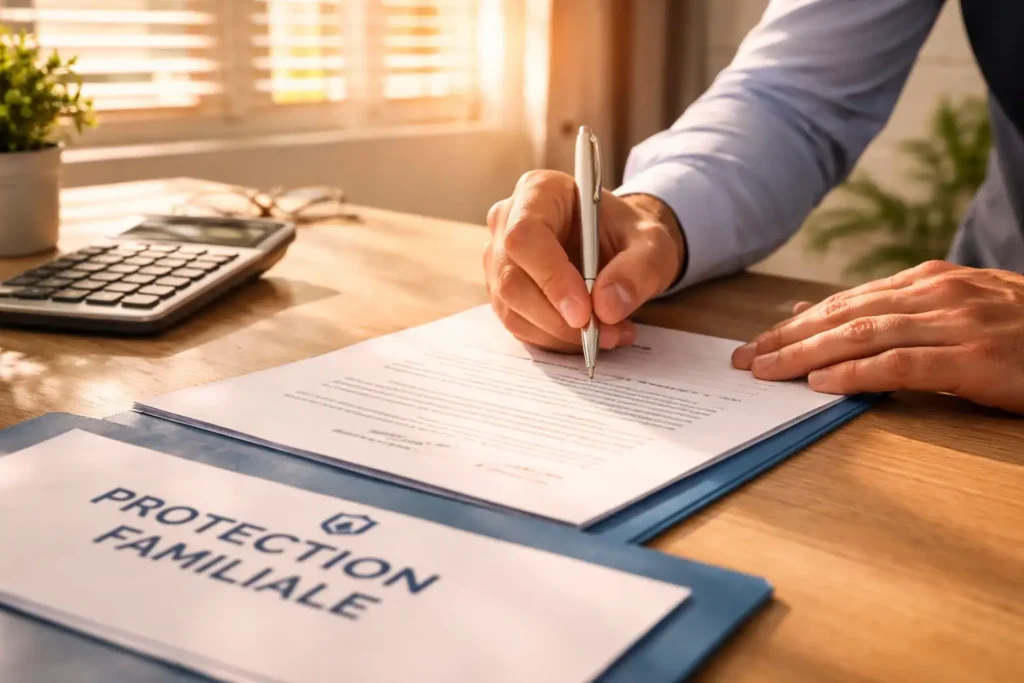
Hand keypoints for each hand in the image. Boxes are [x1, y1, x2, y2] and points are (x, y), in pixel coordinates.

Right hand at [483, 170, 684, 351]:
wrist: (620, 249)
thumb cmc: (630, 237)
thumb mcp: (653, 246)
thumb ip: (638, 271)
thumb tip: (607, 307)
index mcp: (539, 191)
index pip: (526, 235)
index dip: (550, 277)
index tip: (584, 313)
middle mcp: (508, 221)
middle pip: (511, 279)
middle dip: (557, 317)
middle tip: (603, 332)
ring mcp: (499, 259)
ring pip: (512, 309)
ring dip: (560, 334)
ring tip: (609, 334)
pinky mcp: (503, 292)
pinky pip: (519, 325)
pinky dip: (555, 340)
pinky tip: (591, 335)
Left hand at [731, 260, 1023, 413]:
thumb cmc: (1022, 331)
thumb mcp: (958, 311)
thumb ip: (898, 313)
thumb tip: (826, 320)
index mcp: (930, 281)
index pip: (846, 301)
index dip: (796, 323)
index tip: (758, 341)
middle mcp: (937, 294)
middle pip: (843, 314)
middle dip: (787, 337)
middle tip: (745, 358)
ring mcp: (957, 324)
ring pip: (861, 335)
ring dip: (806, 355)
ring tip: (766, 372)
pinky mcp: (975, 359)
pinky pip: (902, 364)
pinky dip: (857, 374)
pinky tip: (822, 385)